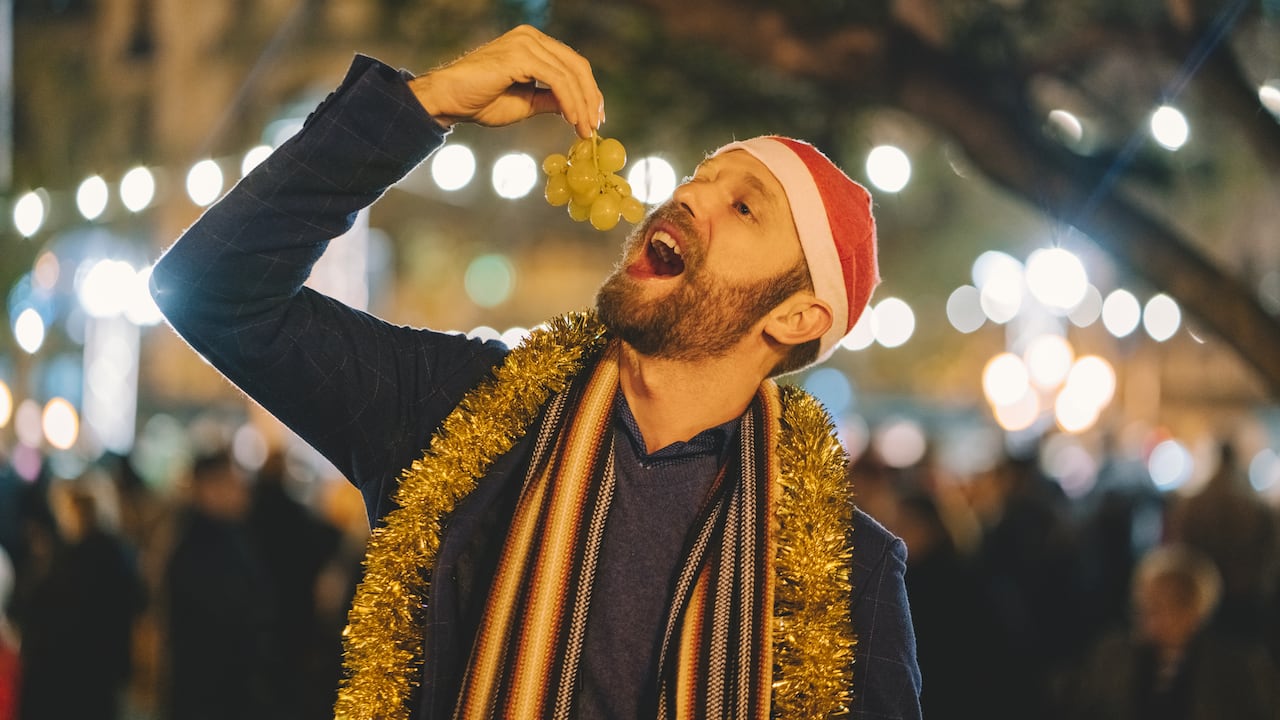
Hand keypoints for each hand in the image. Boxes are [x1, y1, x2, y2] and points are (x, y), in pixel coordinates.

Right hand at [410, 25, 603, 137]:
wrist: (450, 100)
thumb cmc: (481, 102)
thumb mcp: (526, 103)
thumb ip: (550, 100)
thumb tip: (575, 108)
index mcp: (533, 44)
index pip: (572, 64)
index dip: (589, 92)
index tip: (595, 118)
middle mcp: (531, 37)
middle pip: (577, 66)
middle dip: (591, 98)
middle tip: (595, 126)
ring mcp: (526, 42)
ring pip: (570, 73)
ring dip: (582, 104)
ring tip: (585, 129)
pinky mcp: (520, 55)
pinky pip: (556, 79)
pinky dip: (569, 101)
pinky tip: (572, 119)